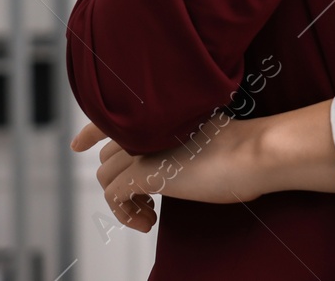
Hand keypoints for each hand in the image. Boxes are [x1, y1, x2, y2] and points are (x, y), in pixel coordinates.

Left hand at [71, 114, 262, 232]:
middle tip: (147, 202)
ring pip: (107, 177)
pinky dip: (126, 214)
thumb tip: (171, 163)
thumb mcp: (206, 138)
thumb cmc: (243, 150)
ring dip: (124, 201)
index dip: (90, 132)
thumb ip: (180, 141)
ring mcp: (141, 147)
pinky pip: (114, 197)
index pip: (112, 118)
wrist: (254, 154)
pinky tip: (149, 222)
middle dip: (119, 181)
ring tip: (150, 214)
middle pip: (109, 156)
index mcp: (162, 112)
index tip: (79, 144)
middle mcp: (146, 124)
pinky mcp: (142, 171)